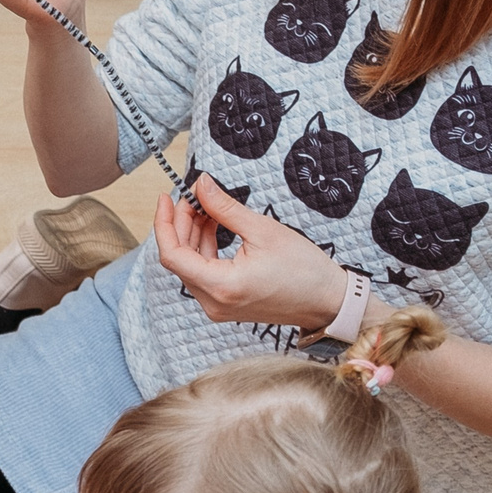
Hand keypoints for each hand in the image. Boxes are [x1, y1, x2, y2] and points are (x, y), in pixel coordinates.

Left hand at [153, 175, 353, 330]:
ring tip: (206, 206)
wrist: (327, 301)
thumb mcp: (262, 230)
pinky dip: (205, 248)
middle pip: (179, 259)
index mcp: (221, 287)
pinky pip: (204, 273)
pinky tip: (213, 225)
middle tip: (193, 196)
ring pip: (191, 265)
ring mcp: (217, 306)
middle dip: (181, 224)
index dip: (164, 224)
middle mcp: (212, 302)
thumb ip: (225, 208)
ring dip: (193, 234)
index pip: (172, 256)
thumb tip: (201, 185)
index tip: (166, 198)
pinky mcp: (225, 304)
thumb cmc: (304, 269)